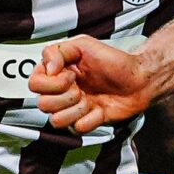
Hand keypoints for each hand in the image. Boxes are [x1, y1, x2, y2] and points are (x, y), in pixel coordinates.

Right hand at [29, 35, 154, 131]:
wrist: (139, 79)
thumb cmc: (113, 60)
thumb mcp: (84, 44)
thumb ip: (58, 51)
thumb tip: (47, 70)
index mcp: (56, 74)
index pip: (34, 84)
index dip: (51, 82)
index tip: (71, 74)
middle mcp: (61, 92)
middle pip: (42, 104)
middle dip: (65, 96)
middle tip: (81, 86)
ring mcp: (73, 109)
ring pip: (56, 121)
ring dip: (76, 109)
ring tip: (91, 100)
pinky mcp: (87, 122)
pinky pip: (78, 129)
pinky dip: (90, 119)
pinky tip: (100, 110)